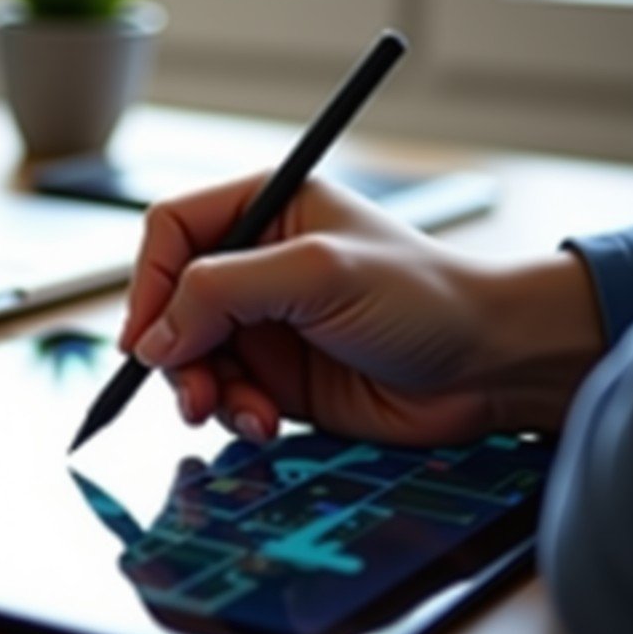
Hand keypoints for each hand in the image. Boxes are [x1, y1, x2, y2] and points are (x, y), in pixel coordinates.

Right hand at [119, 175, 602, 445]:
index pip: (171, 232)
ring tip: (239, 411)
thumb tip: (153, 336)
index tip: (146, 339)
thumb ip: (224, 291)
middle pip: (172, 304)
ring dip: (204, 391)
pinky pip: (224, 396)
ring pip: (191, 357)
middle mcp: (256, 265)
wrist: (487, 367)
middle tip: (192, 392)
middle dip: (175, 353)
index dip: (149, 283)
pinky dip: (234, 413)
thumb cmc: (424, 297)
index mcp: (265, 210)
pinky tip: (267, 423)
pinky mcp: (276, 376)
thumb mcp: (317, 274)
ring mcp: (264, 324)